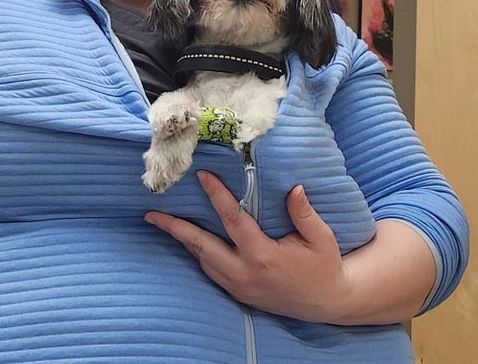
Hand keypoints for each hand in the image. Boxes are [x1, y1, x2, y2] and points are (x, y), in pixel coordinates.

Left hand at [144, 170, 353, 322]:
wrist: (327, 301)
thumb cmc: (324, 266)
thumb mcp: (321, 238)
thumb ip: (305, 214)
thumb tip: (293, 188)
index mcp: (263, 256)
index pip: (232, 219)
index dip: (216, 195)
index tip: (201, 175)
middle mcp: (244, 273)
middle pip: (201, 246)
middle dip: (174, 228)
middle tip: (150, 214)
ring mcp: (238, 286)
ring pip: (202, 259)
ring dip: (182, 240)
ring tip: (162, 222)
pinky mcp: (238, 294)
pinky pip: (210, 271)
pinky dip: (197, 253)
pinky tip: (189, 240)